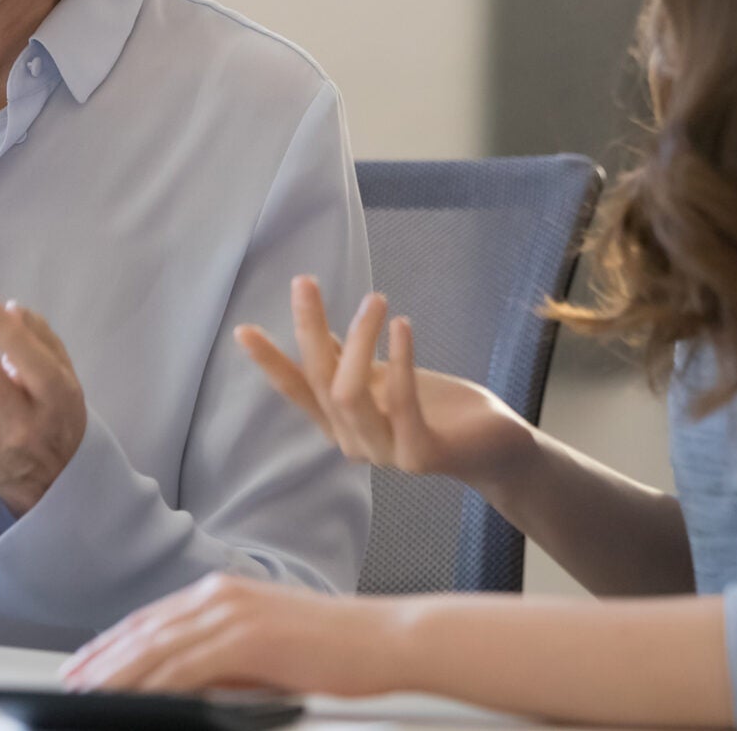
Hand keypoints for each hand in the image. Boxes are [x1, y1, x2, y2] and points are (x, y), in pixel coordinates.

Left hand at [61, 573, 399, 696]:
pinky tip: (129, 700)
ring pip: (154, 648)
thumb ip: (223, 660)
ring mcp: (232, 612)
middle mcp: (221, 593)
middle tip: (68, 684)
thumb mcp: (267, 651)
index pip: (153, 620)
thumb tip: (184, 685)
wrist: (387, 641)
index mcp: (225, 591)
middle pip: (144, 631)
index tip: (84, 666)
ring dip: (113, 675)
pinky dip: (150, 684)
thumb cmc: (338, 651)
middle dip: (101, 660)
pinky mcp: (245, 637)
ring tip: (84, 696)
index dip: (113, 644)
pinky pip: (183, 666)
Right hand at [236, 276, 532, 488]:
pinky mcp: (420, 455)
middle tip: (304, 281)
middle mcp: (354, 442)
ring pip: (350, 393)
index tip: (243, 329)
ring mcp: (385, 453)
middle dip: (308, 329)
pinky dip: (399, 360)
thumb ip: (350, 362)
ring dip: (359, 340)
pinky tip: (401, 324)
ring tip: (374, 299)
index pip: (297, 389)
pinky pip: (401, 403)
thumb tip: (315, 329)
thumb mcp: (385, 378)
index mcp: (340, 423)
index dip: (270, 361)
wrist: (493, 445)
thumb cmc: (437, 407)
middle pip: (320, 381)